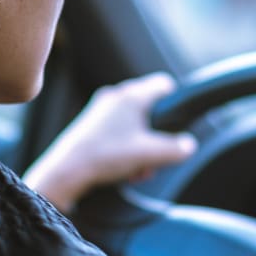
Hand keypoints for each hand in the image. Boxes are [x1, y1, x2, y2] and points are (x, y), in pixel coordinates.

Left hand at [23, 72, 197, 212]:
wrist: (67, 170)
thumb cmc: (107, 155)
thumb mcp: (150, 154)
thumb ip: (175, 149)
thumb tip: (188, 145)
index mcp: (132, 96)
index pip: (163, 85)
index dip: (175, 102)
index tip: (177, 122)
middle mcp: (116, 97)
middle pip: (149, 109)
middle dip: (156, 136)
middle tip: (156, 157)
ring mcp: (101, 110)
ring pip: (133, 124)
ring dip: (141, 147)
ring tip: (139, 170)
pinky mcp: (90, 125)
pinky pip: (117, 132)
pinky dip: (126, 148)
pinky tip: (124, 170)